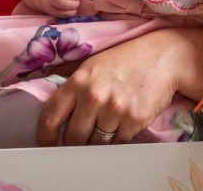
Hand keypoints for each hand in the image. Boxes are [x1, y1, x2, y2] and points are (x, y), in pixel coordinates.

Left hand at [36, 28, 197, 145]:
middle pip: (74, 138)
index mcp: (77, 81)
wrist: (162, 57)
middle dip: (75, 142)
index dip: (45, 136)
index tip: (47, 144)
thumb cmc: (124, 60)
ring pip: (97, 144)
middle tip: (81, 138)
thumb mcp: (91, 63)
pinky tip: (122, 124)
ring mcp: (114, 109)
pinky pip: (118, 144)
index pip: (50, 117)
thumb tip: (40, 81)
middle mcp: (93, 96)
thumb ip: (68, 77)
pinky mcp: (135, 120)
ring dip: (98, 141)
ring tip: (105, 126)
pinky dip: (118, 139)